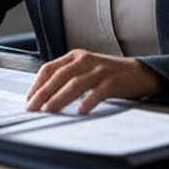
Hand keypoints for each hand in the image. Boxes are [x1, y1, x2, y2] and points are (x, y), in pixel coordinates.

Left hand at [25, 49, 160, 113]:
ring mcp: (99, 70)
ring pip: (75, 83)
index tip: (28, 99)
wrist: (140, 73)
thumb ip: (67, 77)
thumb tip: (43, 97)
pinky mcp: (113, 81)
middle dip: (43, 93)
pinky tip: (80, 111)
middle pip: (59, 76)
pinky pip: (98, 91)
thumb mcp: (85, 70)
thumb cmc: (108, 74)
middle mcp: (85, 60)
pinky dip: (88, 101)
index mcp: (75, 57)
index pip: (49, 68)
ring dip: (60, 97)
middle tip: (33, 107)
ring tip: (49, 110)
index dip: (37, 84)